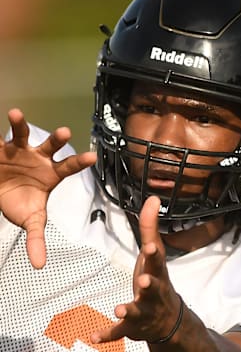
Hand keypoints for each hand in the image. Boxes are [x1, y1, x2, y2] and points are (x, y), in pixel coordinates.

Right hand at [0, 108, 96, 267]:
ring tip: (15, 114)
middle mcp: (38, 158)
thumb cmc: (22, 203)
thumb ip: (36, 239)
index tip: (93, 155)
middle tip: (64, 132)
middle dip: (57, 139)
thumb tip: (39, 266)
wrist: (1, 193)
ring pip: (21, 135)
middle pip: (50, 146)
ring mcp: (18, 150)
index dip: (79, 161)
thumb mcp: (31, 220)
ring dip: (19, 125)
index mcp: (52, 174)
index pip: (69, 167)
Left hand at [91, 196, 181, 343]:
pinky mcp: (133, 326)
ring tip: (120, 308)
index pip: (157, 260)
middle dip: (149, 284)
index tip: (149, 246)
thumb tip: (153, 199)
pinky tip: (94, 335)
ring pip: (138, 310)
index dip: (153, 253)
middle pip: (153, 287)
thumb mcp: (153, 253)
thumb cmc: (157, 278)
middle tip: (144, 281)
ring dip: (129, 309)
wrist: (167, 318)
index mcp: (157, 271)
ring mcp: (144, 310)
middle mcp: (153, 291)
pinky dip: (108, 333)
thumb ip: (150, 226)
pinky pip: (120, 331)